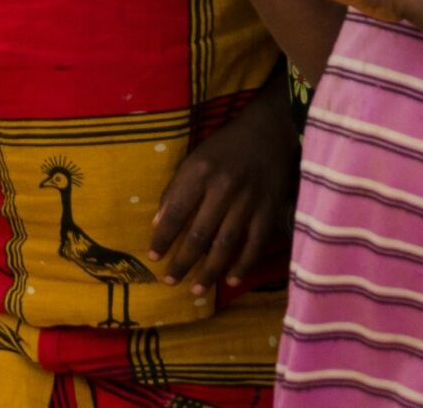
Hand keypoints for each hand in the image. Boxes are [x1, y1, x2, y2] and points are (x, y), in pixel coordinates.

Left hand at [148, 79, 298, 294]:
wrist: (269, 131)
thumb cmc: (225, 147)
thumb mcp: (194, 158)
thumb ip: (176, 190)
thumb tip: (158, 223)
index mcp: (199, 172)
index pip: (176, 212)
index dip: (163, 237)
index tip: (153, 257)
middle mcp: (223, 188)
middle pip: (199, 234)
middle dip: (182, 262)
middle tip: (169, 281)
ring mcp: (248, 201)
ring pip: (225, 244)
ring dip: (209, 271)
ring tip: (195, 290)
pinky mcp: (269, 210)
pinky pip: (255, 244)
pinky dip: (243, 264)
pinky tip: (231, 280)